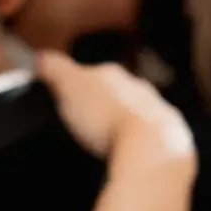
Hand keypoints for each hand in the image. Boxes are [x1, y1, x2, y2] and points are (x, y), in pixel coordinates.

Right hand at [37, 51, 196, 169]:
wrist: (150, 146)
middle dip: (102, 106)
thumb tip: (42, 56)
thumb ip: (55, 69)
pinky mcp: (167, 137)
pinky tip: (126, 154)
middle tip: (83, 125)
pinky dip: (136, 143)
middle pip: (115, 93)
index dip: (76, 87)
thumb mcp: (69, 86)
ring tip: (104, 143)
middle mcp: (137, 87)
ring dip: (121, 124)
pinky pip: (147, 137)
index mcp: (112, 74)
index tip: (66, 101)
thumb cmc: (107, 117)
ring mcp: (156, 111)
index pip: (90, 73)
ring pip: (134, 112)